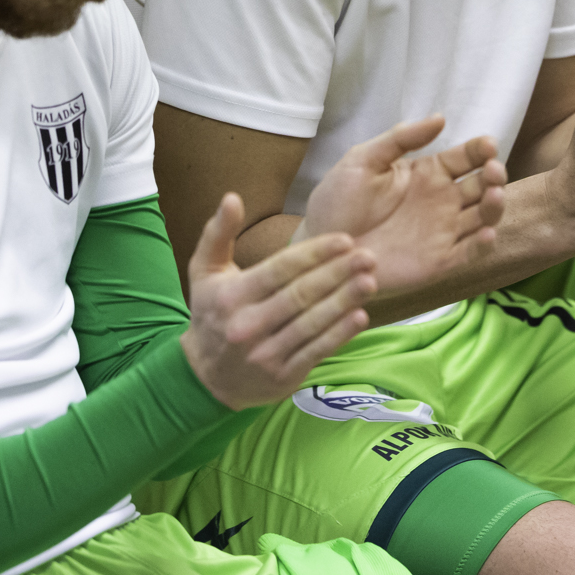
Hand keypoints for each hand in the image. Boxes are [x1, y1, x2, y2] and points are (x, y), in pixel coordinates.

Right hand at [180, 193, 378, 409]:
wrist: (205, 378)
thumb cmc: (211, 314)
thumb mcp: (204, 272)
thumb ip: (218, 233)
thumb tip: (232, 197)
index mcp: (233, 296)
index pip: (280, 270)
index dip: (314, 253)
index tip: (345, 239)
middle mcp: (248, 326)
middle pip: (300, 295)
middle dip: (337, 273)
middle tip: (368, 256)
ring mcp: (265, 354)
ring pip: (312, 323)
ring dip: (344, 301)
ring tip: (370, 281)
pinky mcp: (282, 376)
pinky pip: (315, 351)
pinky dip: (339, 334)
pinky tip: (360, 316)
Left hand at [301, 116, 507, 295]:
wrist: (322, 247)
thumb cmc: (338, 201)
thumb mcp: (363, 160)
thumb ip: (400, 139)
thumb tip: (440, 118)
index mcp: (427, 174)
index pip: (465, 158)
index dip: (481, 150)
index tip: (488, 145)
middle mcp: (441, 201)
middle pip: (482, 186)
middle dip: (494, 176)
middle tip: (494, 171)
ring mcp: (443, 232)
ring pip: (483, 217)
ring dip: (495, 207)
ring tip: (494, 195)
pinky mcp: (438, 261)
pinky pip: (468, 253)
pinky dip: (483, 245)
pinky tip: (486, 233)